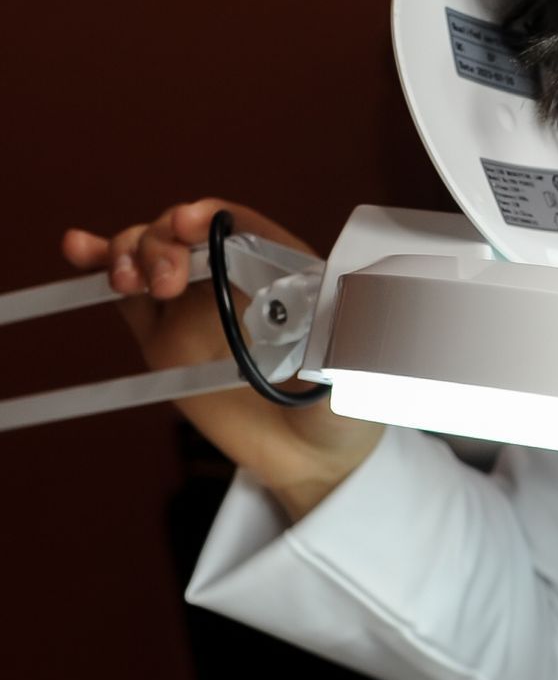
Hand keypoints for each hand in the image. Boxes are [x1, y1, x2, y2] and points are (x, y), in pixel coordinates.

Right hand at [61, 197, 381, 519]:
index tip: (192, 224)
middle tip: (164, 281)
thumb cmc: (343, 411)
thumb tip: (344, 317)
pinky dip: (100, 265)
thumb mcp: (357, 374)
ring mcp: (196, 305)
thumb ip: (346, 346)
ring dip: (130, 250)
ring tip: (125, 278)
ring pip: (151, 255)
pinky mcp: (165, 338)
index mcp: (283, 272)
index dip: (212, 216)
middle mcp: (235, 279)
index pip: (242, 227)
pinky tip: (78, 249)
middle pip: (186, 235)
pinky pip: (129, 296)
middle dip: (164, 242)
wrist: (312, 462)